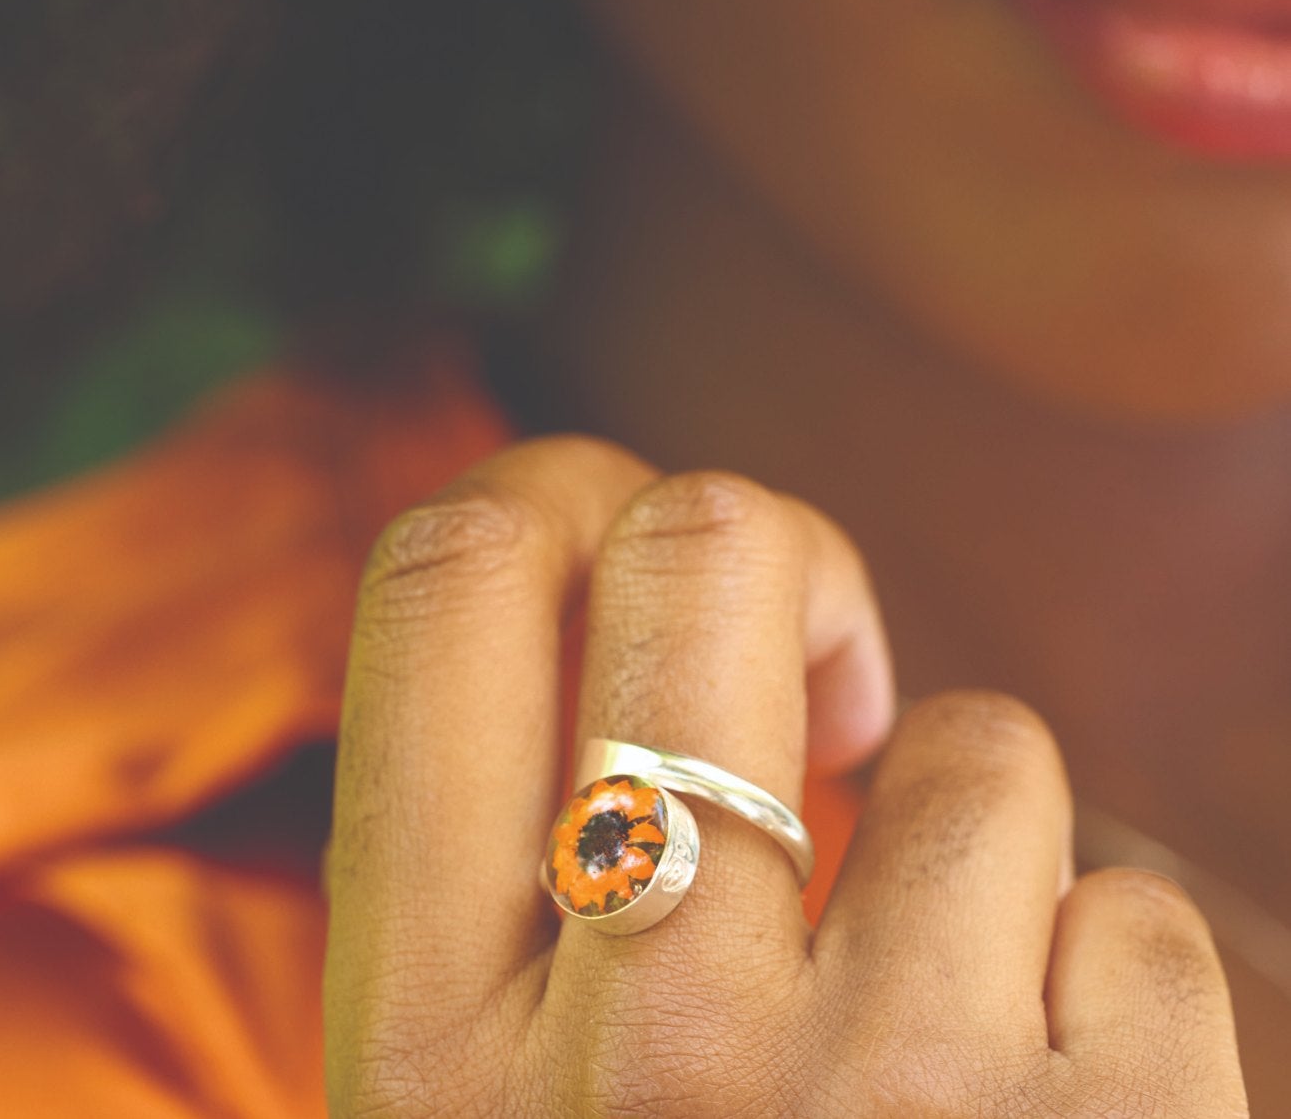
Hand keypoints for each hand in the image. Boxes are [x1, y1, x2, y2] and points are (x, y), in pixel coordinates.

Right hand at [324, 438, 1247, 1115]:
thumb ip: (514, 885)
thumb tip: (626, 610)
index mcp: (424, 1041)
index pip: (444, 576)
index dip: (556, 496)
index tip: (637, 582)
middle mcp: (633, 1055)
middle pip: (702, 541)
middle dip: (784, 565)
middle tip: (817, 697)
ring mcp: (885, 1109)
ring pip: (969, 747)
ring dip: (966, 846)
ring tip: (934, 1008)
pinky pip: (1129, 906)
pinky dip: (1103, 982)